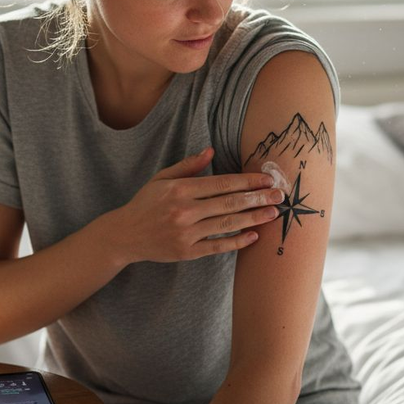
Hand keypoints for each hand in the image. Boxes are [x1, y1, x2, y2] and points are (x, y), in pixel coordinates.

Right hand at [106, 147, 283, 263]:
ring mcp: (186, 233)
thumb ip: (188, 166)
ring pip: (227, 225)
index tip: (267, 178)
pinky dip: (237, 242)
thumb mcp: (162, 178)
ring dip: (253, 218)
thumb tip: (211, 151)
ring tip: (272, 213)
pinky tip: (253, 235)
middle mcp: (184, 211)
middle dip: (258, 198)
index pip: (222, 183)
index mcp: (180, 190)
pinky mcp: (187, 252)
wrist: (124, 235)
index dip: (247, 180)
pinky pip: (218, 246)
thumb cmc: (145, 203)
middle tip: (279, 195)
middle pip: (229, 203)